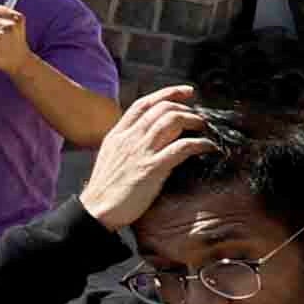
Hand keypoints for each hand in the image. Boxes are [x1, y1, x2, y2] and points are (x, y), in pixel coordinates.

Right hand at [82, 86, 216, 227]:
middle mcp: (129, 138)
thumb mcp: (110, 157)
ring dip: (193, 120)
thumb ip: (126, 143)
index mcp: (117, 134)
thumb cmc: (105, 189)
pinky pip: (181, 147)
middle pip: (161, 108)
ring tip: (204, 127)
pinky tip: (207, 147)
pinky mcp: (152, 168)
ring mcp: (141, 152)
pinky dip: (199, 143)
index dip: (167, 93)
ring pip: (172, 121)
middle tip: (198, 117)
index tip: (186, 92)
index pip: (143, 104)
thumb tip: (146, 137)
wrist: (96, 211)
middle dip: (185, 108)